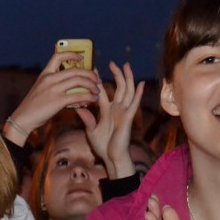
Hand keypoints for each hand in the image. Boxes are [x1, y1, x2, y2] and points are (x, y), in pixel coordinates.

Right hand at [5, 51, 100, 143]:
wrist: (22, 119)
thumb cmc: (33, 107)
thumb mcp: (41, 90)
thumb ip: (55, 86)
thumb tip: (76, 89)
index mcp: (44, 74)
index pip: (58, 57)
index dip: (72, 54)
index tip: (81, 57)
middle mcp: (49, 79)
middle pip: (75, 70)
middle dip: (90, 74)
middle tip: (97, 79)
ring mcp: (53, 89)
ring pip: (79, 81)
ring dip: (92, 85)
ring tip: (97, 90)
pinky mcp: (57, 101)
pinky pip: (78, 96)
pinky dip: (88, 97)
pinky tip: (93, 100)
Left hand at [77, 61, 144, 178]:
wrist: (112, 157)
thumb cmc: (103, 146)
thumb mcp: (91, 130)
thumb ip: (87, 118)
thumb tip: (78, 108)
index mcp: (107, 110)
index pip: (103, 91)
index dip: (98, 81)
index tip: (94, 69)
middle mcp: (117, 109)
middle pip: (118, 87)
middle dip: (116, 74)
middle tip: (112, 62)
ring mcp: (124, 112)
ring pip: (127, 91)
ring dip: (127, 78)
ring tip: (127, 66)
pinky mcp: (128, 118)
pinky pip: (134, 104)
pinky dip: (138, 93)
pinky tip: (141, 83)